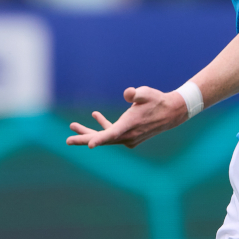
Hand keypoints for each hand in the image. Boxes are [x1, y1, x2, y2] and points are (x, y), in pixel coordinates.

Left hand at [66, 86, 186, 148]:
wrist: (171, 112)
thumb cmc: (157, 100)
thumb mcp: (146, 93)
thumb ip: (136, 94)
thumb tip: (128, 93)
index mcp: (129, 126)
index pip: (112, 134)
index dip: (99, 138)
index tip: (90, 145)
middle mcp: (127, 135)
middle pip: (102, 139)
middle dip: (84, 138)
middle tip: (68, 141)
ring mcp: (128, 138)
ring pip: (105, 137)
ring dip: (89, 131)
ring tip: (72, 125)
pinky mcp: (129, 136)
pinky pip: (111, 133)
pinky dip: (103, 126)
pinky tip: (94, 115)